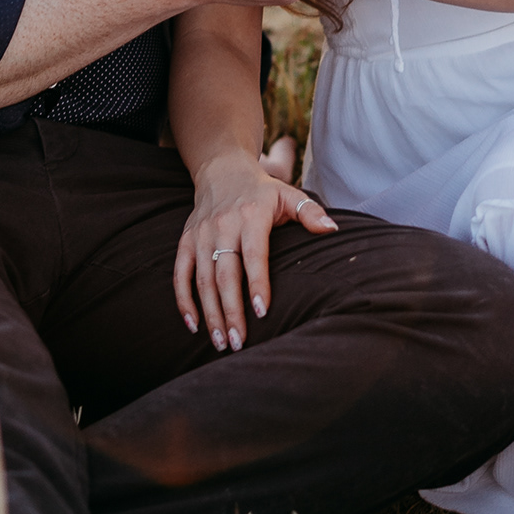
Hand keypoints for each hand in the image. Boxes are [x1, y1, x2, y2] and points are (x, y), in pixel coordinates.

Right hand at [175, 151, 335, 350]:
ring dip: (210, 313)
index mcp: (251, 217)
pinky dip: (184, 301)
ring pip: (203, 280)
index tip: (261, 311)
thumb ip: (310, 212)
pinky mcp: (186, 242)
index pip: (254, 254)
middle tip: (239, 342)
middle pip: (225, 274)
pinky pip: (180, 274)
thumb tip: (333, 230)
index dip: (257, 283)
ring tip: (222, 343)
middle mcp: (223, 227)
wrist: (222, 170)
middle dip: (231, 311)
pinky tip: (194, 325)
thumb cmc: (262, 190)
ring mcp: (201, 236)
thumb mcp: (288, 194)